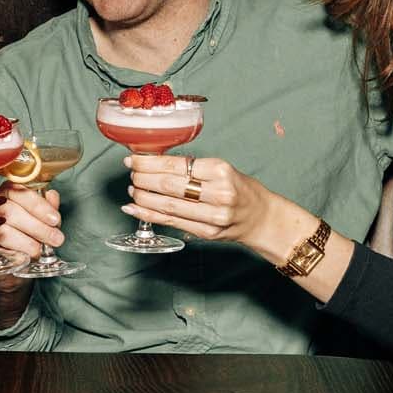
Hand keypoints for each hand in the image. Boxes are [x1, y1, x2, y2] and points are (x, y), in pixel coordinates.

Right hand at [0, 185, 62, 259]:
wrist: (14, 245)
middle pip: (11, 212)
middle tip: (56, 238)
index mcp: (9, 190)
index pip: (22, 193)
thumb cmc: (28, 224)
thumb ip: (47, 204)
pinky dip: (14, 252)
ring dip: (27, 242)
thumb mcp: (41, 212)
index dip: (40, 207)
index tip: (55, 220)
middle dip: (37, 227)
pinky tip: (26, 255)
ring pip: (4, 231)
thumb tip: (51, 196)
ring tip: (42, 249)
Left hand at [122, 154, 273, 245]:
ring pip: (168, 206)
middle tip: (131, 173)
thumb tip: (154, 162)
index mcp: (221, 171)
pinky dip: (149, 215)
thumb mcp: (222, 169)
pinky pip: (172, 222)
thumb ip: (192, 168)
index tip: (133, 160)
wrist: (261, 217)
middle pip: (169, 185)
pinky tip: (134, 208)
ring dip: (143, 197)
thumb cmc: (239, 189)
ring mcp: (213, 216)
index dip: (149, 163)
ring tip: (132, 189)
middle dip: (143, 178)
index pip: (176, 165)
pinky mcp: (207, 233)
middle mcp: (218, 193)